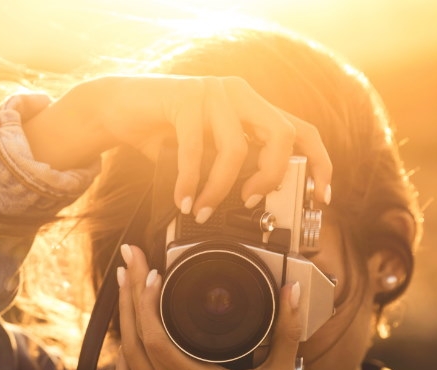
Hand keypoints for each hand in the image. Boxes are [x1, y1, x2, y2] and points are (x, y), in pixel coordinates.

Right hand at [21, 75, 331, 219]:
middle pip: (281, 134)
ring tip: (205, 212)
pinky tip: (183, 200)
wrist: (114, 107)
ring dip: (220, 189)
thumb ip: (228, 167)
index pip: (301, 130)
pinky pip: (195, 149)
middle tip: (251, 202)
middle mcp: (239, 94)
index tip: (322, 197)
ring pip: (235, 147)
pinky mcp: (185, 97)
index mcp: (251, 106)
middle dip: (271, 176)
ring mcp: (213, 91)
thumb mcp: (203, 153)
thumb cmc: (161, 133)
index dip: (319, 163)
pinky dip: (190, 182)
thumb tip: (250, 207)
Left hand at [114, 245, 302, 369]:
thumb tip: (292, 291)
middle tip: (129, 259)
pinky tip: (129, 329)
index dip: (147, 303)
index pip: (155, 340)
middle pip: (134, 341)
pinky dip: (125, 352)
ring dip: (123, 320)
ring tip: (126, 284)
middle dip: (129, 296)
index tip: (152, 272)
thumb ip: (286, 331)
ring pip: (126, 359)